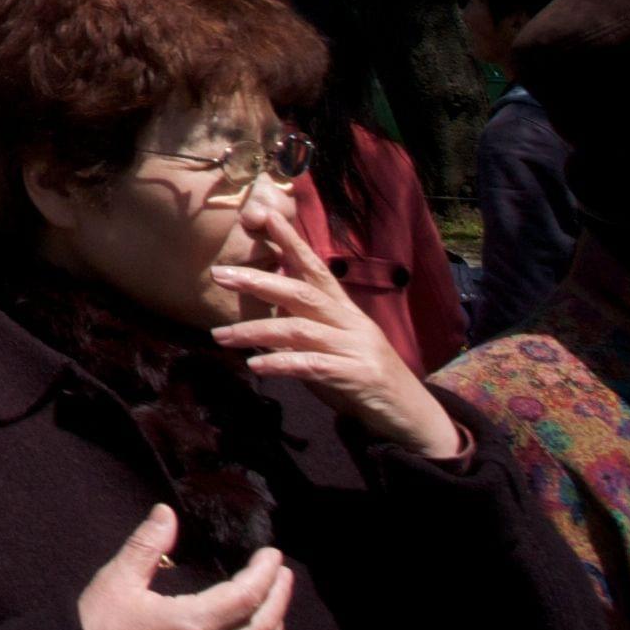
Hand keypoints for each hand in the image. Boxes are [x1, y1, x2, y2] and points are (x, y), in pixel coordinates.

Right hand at [78, 505, 292, 629]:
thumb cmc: (96, 629)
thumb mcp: (116, 580)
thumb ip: (147, 545)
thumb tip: (167, 512)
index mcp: (192, 623)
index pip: (246, 594)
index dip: (264, 572)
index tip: (272, 553)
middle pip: (264, 625)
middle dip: (279, 596)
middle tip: (282, 573)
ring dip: (277, 629)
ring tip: (276, 606)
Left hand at [210, 192, 464, 458]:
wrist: (411, 416)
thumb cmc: (363, 377)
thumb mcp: (333, 345)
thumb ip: (304, 327)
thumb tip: (264, 311)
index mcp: (344, 310)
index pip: (316, 267)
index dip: (292, 240)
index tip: (264, 214)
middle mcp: (351, 323)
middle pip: (302, 293)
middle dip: (258, 281)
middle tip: (218, 274)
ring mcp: (358, 348)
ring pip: (299, 330)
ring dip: (255, 332)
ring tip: (219, 335)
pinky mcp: (360, 376)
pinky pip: (313, 366)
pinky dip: (282, 364)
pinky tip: (256, 366)